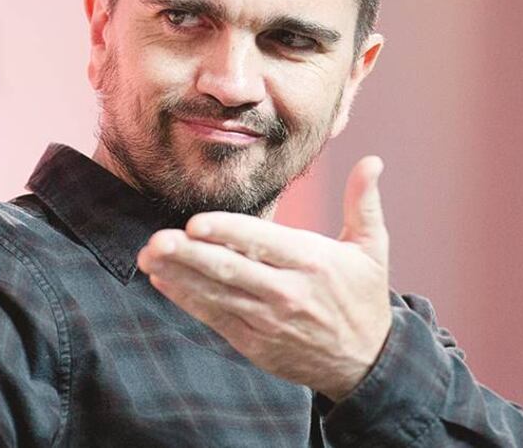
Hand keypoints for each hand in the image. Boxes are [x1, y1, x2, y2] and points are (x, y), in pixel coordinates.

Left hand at [136, 156, 391, 400]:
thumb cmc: (363, 296)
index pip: (262, 243)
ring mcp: (267, 320)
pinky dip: (187, 299)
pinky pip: (214, 317)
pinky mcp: (254, 342)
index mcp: (312, 262)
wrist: (366, 363)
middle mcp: (287, 292)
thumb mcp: (373, 248)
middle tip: (157, 240)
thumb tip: (372, 160)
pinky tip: (162, 281)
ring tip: (149, 255)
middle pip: (231, 270)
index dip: (227, 233)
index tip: (195, 223)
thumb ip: (364, 202)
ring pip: (216, 294)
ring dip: (179, 275)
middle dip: (190, 255)